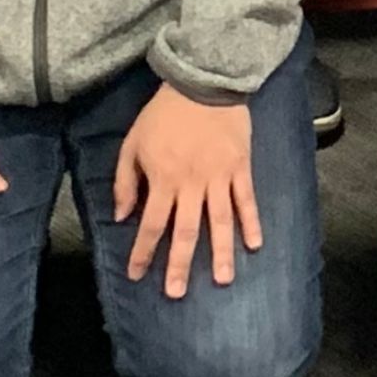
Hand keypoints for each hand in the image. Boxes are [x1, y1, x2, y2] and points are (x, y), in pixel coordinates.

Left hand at [113, 83, 260, 297]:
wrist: (204, 82)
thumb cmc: (164, 115)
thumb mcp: (133, 143)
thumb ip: (126, 181)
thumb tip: (122, 216)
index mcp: (164, 179)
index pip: (152, 224)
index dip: (143, 252)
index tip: (136, 275)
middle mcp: (192, 184)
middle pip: (186, 231)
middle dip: (179, 264)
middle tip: (176, 293)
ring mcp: (220, 176)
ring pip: (219, 221)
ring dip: (219, 252)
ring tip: (221, 280)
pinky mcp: (241, 166)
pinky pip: (246, 199)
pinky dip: (251, 222)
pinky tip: (254, 244)